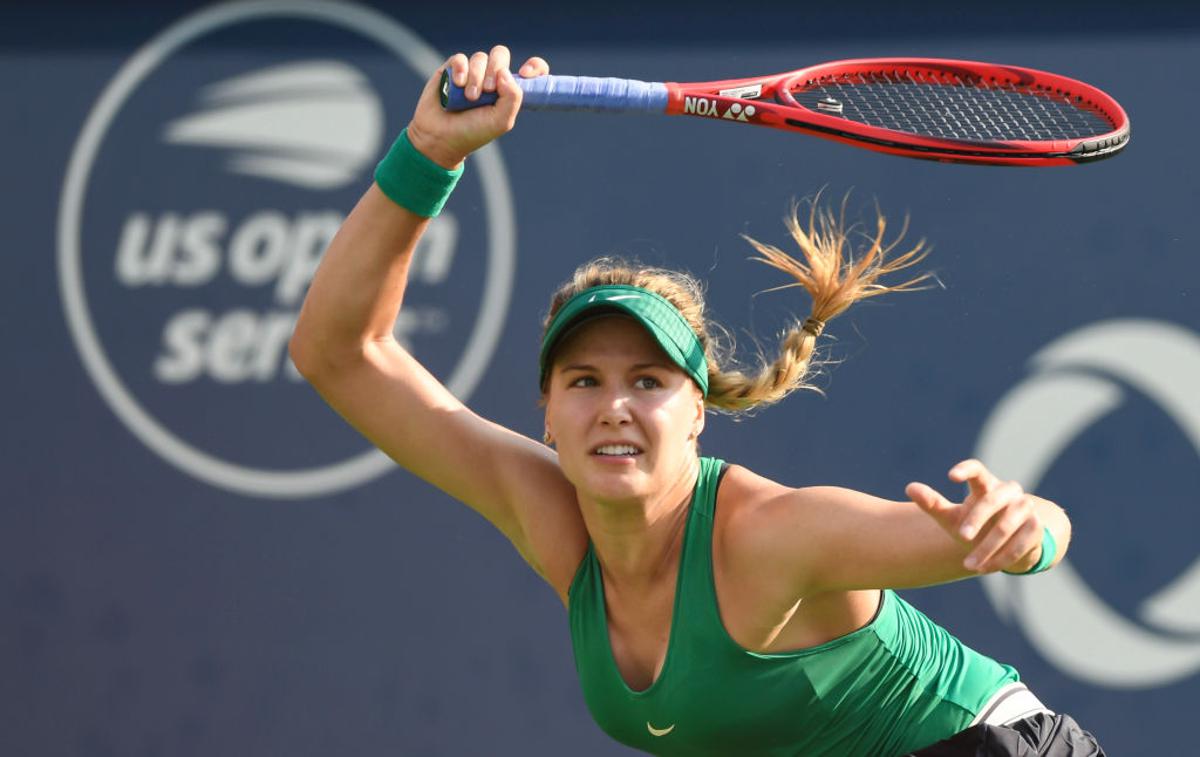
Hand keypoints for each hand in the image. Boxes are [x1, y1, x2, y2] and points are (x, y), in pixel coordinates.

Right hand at [406, 45, 549, 168]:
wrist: (440, 137)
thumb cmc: (473, 132)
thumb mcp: (501, 121)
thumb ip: (512, 97)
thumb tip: (505, 72)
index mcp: (508, 90)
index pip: (531, 69)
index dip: (534, 66)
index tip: (526, 74)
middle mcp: (492, 78)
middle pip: (501, 54)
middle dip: (495, 69)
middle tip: (488, 91)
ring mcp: (472, 72)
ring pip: (480, 57)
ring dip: (476, 77)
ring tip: (469, 98)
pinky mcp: (452, 70)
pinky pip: (460, 58)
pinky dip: (461, 70)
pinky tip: (457, 84)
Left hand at [905, 459, 1043, 573]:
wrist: (1009, 543)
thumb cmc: (975, 525)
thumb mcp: (952, 517)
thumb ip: (932, 503)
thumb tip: (909, 487)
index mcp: (986, 485)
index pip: (977, 469)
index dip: (966, 470)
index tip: (950, 477)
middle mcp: (1008, 492)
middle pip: (992, 499)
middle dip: (977, 519)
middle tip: (961, 536)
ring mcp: (1025, 508)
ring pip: (1006, 525)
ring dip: (987, 547)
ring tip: (968, 565)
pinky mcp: (1036, 528)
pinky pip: (1020, 544)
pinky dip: (1001, 558)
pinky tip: (984, 569)